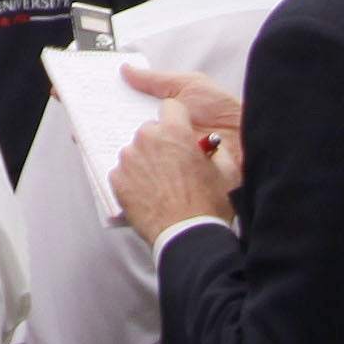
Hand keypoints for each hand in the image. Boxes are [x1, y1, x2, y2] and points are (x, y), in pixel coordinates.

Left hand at [108, 65, 246, 237]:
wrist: (187, 237)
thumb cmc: (209, 207)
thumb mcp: (226, 173)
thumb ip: (216, 150)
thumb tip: (209, 144)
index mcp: (175, 132)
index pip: (171, 107)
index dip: (179, 120)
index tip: (181, 133)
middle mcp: (147, 139)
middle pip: (151, 130)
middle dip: (161, 143)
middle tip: (173, 165)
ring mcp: (129, 159)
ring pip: (136, 151)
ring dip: (146, 161)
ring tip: (162, 185)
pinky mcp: (117, 178)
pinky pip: (124, 171)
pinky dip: (133, 179)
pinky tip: (149, 194)